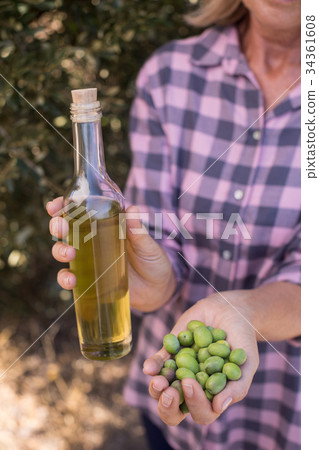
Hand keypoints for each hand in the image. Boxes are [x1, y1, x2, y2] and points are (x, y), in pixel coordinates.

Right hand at [46, 197, 174, 310]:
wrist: (158, 291)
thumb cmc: (153, 262)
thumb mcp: (148, 245)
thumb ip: (139, 231)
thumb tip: (133, 210)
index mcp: (105, 225)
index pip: (80, 211)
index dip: (63, 206)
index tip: (54, 205)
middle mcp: (92, 240)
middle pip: (66, 229)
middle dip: (57, 226)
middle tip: (61, 228)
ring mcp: (89, 260)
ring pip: (63, 251)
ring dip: (59, 250)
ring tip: (69, 253)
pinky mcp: (89, 280)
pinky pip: (70, 277)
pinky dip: (65, 278)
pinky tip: (71, 280)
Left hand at [144, 291, 258, 425]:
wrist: (230, 310)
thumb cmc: (242, 340)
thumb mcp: (247, 362)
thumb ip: (237, 386)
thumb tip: (219, 407)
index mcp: (213, 396)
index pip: (202, 413)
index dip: (195, 404)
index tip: (191, 383)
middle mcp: (194, 387)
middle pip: (175, 411)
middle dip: (168, 406)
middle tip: (169, 392)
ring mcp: (180, 371)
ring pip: (161, 391)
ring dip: (156, 389)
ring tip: (158, 381)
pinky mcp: (170, 352)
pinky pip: (157, 364)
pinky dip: (153, 366)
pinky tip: (149, 367)